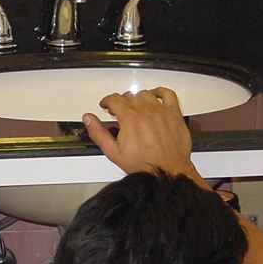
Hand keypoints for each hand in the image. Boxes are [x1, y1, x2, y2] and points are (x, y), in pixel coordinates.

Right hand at [81, 88, 207, 186]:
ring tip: (135, 105)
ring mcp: (161, 111)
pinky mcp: (174, 114)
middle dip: (121, 102)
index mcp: (130, 118)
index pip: (114, 99)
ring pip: (146, 94)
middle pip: (129, 96)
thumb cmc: (144, 165)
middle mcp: (146, 111)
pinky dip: (161, 92)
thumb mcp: (114, 152)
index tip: (106, 104)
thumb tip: (89, 119)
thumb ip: (98, 133)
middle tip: (119, 110)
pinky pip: (168, 94)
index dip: (107, 101)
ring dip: (138, 98)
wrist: (167, 171)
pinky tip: (156, 95)